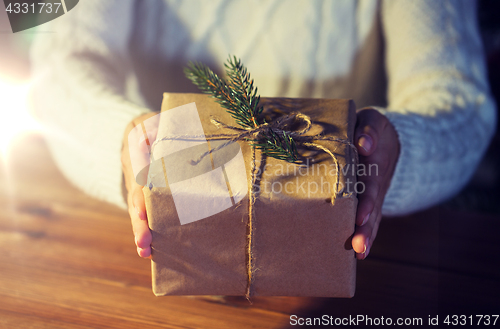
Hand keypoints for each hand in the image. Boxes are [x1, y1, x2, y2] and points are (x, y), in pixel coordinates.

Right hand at [122, 112, 158, 257]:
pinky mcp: (143, 195)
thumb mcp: (150, 121)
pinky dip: (146, 229)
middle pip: (135, 200)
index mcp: (135, 156)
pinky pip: (143, 213)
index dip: (140, 196)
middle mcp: (133, 174)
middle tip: (143, 243)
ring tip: (145, 252)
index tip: (142, 212)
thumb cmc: (151, 125)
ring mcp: (136, 186)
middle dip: (140, 222)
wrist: (139, 131)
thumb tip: (147, 141)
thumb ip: (150, 129)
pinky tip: (151, 250)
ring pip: (137, 211)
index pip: (138, 177)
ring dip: (141, 231)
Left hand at [352, 108, 399, 259]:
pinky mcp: (371, 202)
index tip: (360, 216)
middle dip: (366, 228)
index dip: (366, 201)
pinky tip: (358, 255)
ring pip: (373, 219)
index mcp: (374, 165)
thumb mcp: (372, 121)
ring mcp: (376, 195)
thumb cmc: (371, 129)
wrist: (388, 139)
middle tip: (359, 246)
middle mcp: (377, 184)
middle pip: (372, 208)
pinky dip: (367, 235)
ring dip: (367, 236)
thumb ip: (368, 130)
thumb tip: (363, 145)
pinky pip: (370, 220)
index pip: (370, 185)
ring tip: (359, 254)